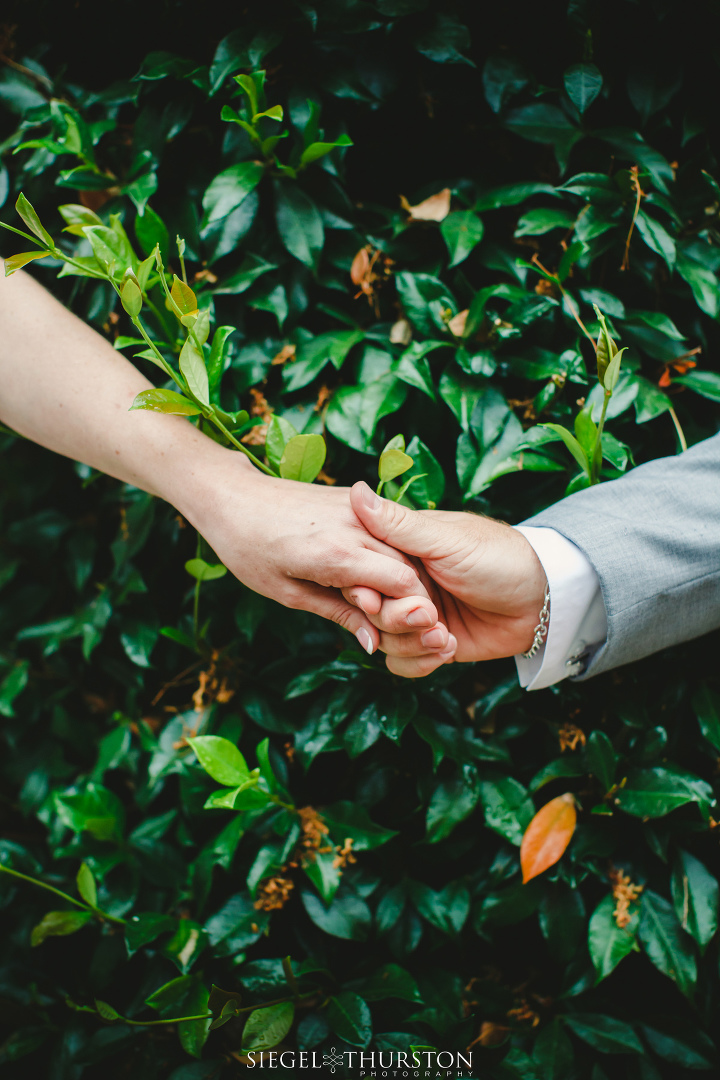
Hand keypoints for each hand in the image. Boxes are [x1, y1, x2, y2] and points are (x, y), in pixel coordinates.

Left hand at [175, 458, 437, 649]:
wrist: (231, 496)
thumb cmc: (249, 548)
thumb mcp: (288, 592)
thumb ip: (338, 614)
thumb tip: (375, 644)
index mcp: (337, 554)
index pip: (405, 585)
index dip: (413, 611)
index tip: (407, 630)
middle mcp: (355, 526)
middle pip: (411, 567)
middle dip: (413, 597)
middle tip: (398, 620)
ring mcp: (357, 508)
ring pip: (403, 548)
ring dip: (402, 575)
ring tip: (381, 597)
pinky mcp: (353, 499)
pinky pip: (386, 530)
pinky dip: (389, 553)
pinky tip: (371, 571)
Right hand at [342, 481, 546, 676]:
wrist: (541, 601)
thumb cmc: (498, 558)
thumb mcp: (446, 540)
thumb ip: (398, 525)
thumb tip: (355, 490)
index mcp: (401, 553)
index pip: (360, 575)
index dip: (365, 591)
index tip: (376, 600)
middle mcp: (404, 585)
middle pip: (370, 613)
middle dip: (397, 621)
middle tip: (431, 617)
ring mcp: (417, 615)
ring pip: (385, 641)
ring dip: (413, 644)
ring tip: (445, 636)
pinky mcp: (431, 643)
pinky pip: (402, 663)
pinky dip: (420, 663)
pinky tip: (448, 649)